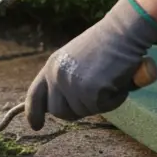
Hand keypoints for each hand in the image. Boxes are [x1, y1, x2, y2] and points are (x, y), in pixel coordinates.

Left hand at [25, 0, 156, 129]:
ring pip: (84, 111)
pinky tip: (119, 80)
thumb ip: (64, 79)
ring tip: (109, 80)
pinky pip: (104, 107)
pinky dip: (116, 98)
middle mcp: (57, 77)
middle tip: (94, 97)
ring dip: (100, 102)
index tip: (36, 125)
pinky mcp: (91, 92)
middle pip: (59, 111)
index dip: (34, 113)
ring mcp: (72, 85)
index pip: (35, 95)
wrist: (123, 31)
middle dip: (76, 110)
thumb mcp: (73, 59)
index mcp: (51, 67)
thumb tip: (60, 105)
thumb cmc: (106, 44)